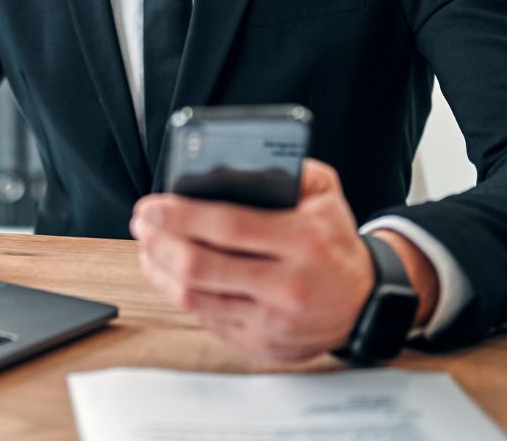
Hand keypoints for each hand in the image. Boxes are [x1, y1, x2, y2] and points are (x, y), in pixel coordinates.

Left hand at [131, 158, 400, 360]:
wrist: (365, 303)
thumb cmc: (335, 240)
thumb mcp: (326, 194)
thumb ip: (290, 169)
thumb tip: (237, 161)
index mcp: (303, 241)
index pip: (228, 226)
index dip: (181, 216)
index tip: (152, 205)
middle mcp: (287, 285)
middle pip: (203, 265)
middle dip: (160, 242)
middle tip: (141, 223)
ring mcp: (272, 320)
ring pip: (197, 297)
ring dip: (161, 270)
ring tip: (147, 246)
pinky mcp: (261, 343)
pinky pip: (207, 318)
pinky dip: (179, 294)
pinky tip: (167, 273)